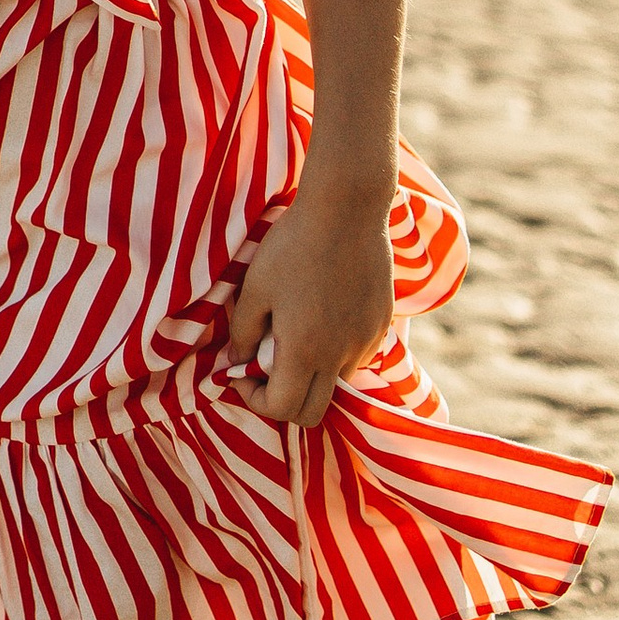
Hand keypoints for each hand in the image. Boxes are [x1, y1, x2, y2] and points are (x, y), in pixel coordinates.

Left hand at [225, 188, 394, 429]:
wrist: (347, 207)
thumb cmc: (293, 244)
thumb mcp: (255, 287)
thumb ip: (241, 332)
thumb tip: (236, 362)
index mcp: (304, 350)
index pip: (283, 409)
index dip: (255, 400)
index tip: (242, 373)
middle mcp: (340, 354)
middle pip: (314, 412)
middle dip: (285, 401)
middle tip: (265, 369)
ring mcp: (366, 340)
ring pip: (337, 381)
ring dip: (313, 373)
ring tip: (296, 333)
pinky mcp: (382, 322)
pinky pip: (357, 354)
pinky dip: (336, 351)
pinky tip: (323, 314)